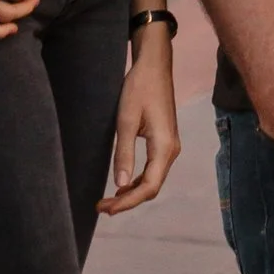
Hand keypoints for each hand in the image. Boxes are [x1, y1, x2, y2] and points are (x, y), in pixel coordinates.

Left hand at [102, 23, 180, 214]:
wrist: (154, 65)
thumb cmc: (139, 88)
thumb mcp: (126, 120)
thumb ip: (124, 153)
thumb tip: (120, 184)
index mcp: (165, 147)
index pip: (149, 187)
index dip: (128, 202)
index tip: (107, 208)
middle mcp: (171, 151)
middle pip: (152, 187)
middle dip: (127, 200)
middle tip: (101, 207)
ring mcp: (169, 146)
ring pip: (152, 180)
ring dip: (131, 192)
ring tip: (107, 200)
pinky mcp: (164, 142)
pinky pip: (152, 169)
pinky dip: (137, 180)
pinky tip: (121, 183)